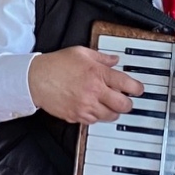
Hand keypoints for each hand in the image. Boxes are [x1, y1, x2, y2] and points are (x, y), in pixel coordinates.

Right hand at [28, 47, 143, 124]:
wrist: (35, 79)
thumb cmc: (56, 65)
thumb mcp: (81, 53)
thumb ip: (101, 57)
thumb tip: (114, 60)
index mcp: (97, 73)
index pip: (127, 84)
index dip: (137, 88)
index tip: (139, 89)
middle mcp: (94, 91)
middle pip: (123, 105)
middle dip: (128, 103)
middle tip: (126, 100)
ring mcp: (85, 106)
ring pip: (111, 116)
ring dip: (113, 111)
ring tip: (109, 105)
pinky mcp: (77, 116)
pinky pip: (95, 121)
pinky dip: (97, 116)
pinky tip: (94, 108)